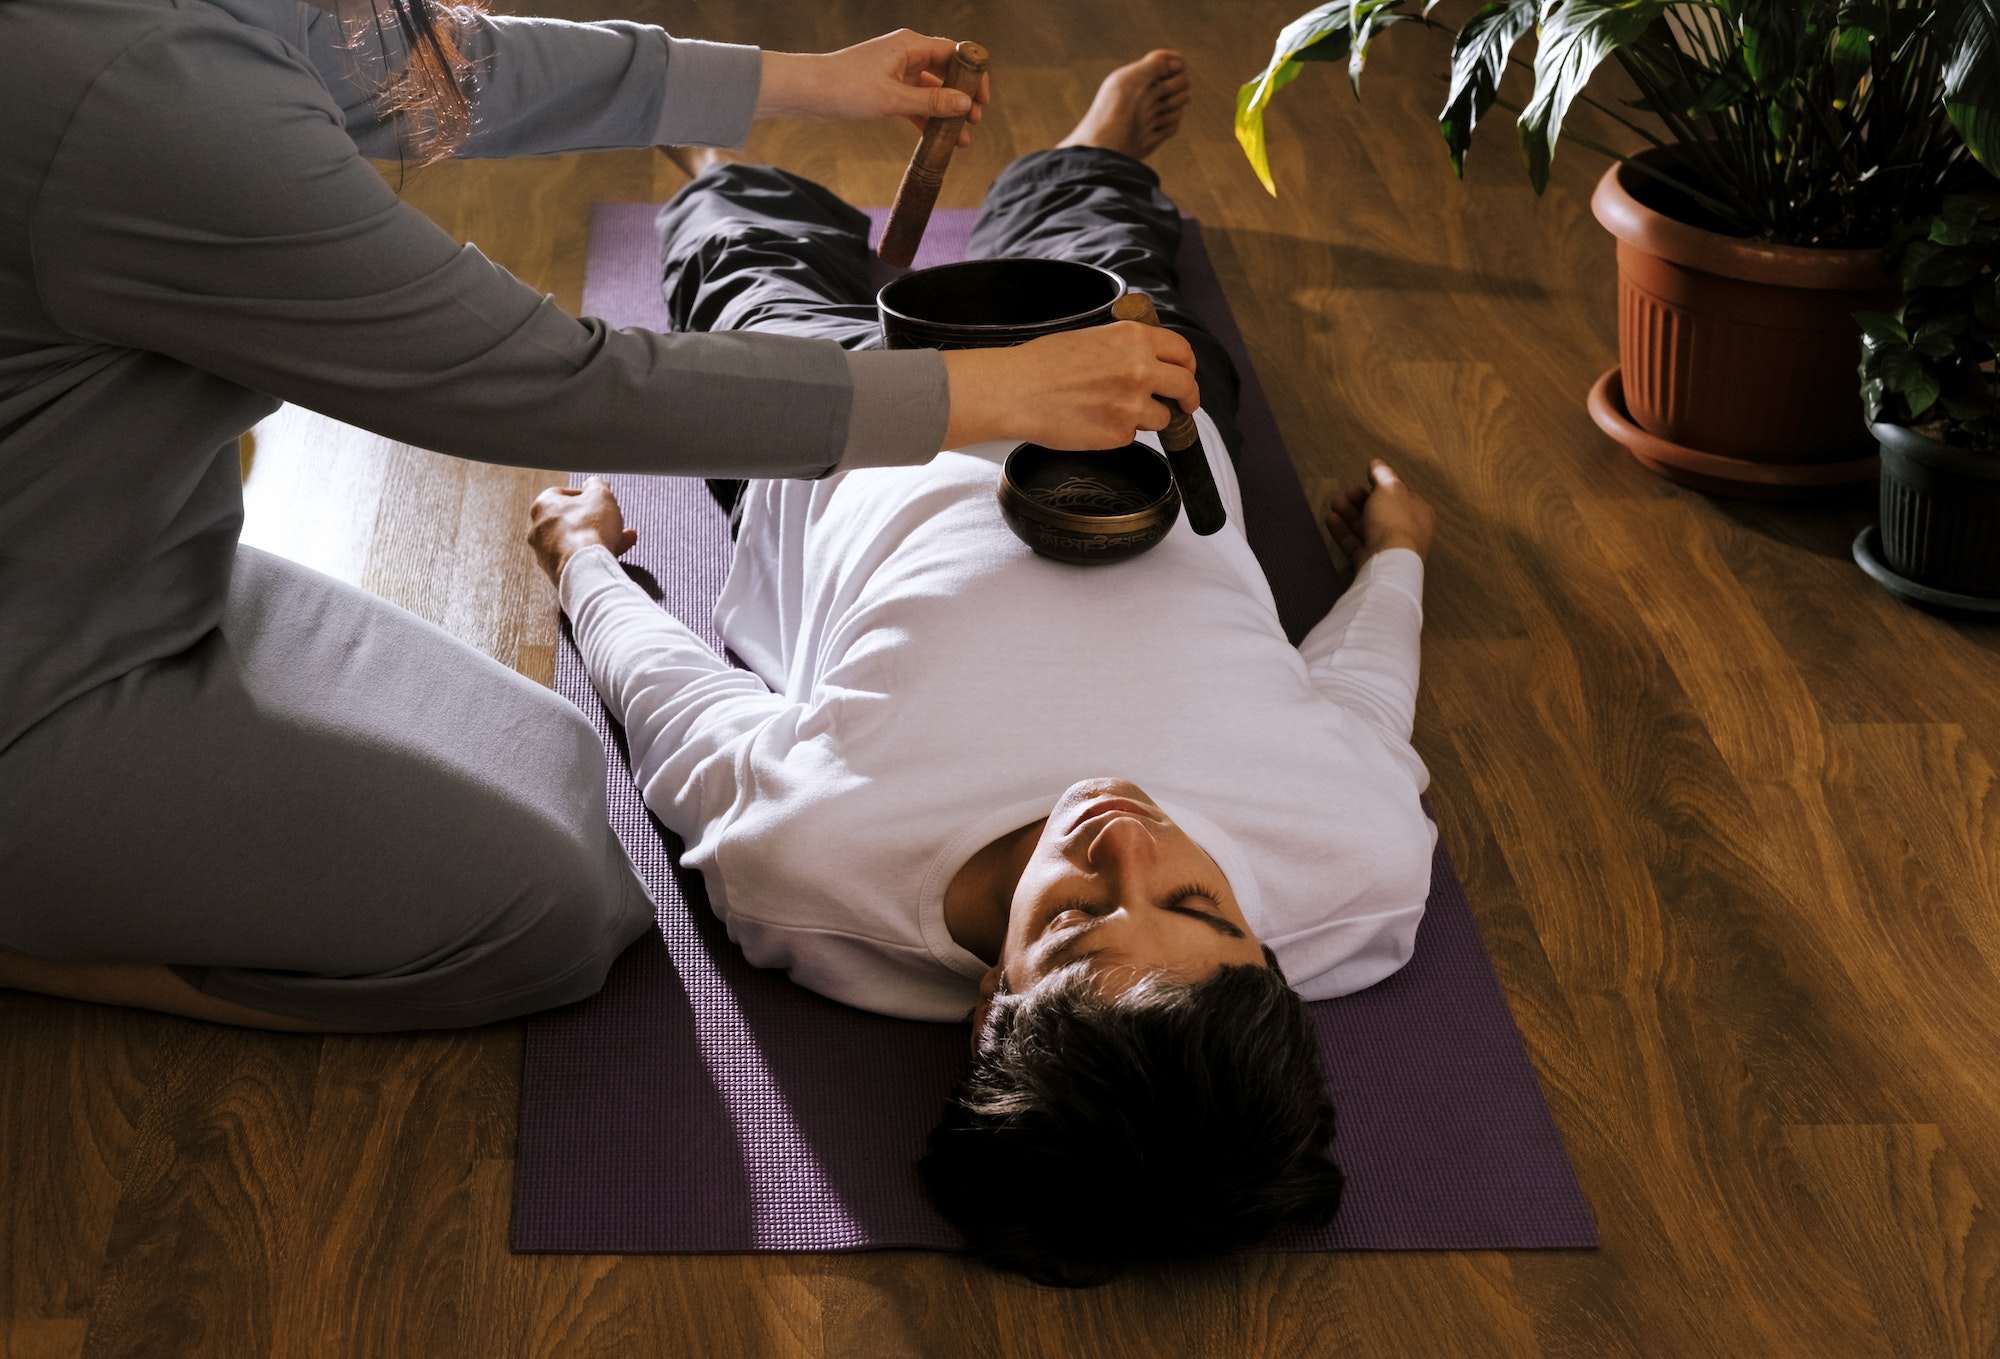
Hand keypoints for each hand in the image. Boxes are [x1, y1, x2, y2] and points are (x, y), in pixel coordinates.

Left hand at [527, 477, 636, 586]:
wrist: (585, 568)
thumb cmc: (589, 529)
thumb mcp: (601, 495)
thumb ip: (597, 484)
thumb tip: (594, 483)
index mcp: (543, 505)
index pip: (563, 494)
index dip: (586, 496)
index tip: (600, 501)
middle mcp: (538, 529)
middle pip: (571, 520)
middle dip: (596, 520)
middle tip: (613, 522)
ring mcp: (545, 553)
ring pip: (576, 541)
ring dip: (598, 538)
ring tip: (621, 539)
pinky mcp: (555, 572)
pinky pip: (576, 559)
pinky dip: (592, 555)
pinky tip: (612, 554)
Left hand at [758, 31, 990, 146]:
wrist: (808, 93)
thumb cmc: (845, 87)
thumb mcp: (893, 98)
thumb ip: (930, 102)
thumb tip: (964, 104)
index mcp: (910, 45)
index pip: (954, 53)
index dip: (973, 74)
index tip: (982, 98)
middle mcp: (906, 55)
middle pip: (947, 73)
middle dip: (962, 98)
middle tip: (974, 121)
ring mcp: (897, 73)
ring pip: (932, 92)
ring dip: (946, 113)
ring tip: (960, 139)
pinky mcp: (887, 90)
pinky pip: (916, 103)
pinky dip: (927, 119)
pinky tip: (938, 138)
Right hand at [939, 322, 1201, 450]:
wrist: (1015, 390)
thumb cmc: (1042, 363)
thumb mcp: (1092, 337)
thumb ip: (1128, 348)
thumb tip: (1151, 364)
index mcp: (1134, 338)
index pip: (1183, 352)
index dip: (1188, 367)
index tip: (1185, 377)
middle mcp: (1141, 369)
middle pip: (1185, 386)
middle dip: (1188, 399)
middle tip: (1184, 406)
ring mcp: (1133, 404)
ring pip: (1162, 418)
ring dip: (1147, 418)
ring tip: (1112, 412)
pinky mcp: (1119, 433)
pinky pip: (1132, 437)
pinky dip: (1118, 433)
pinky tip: (1092, 422)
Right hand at [1325, 460, 1433, 569]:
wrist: (1388, 561)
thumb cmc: (1394, 520)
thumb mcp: (1390, 488)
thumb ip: (1382, 474)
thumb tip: (1377, 463)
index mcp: (1419, 513)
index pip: (1401, 496)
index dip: (1384, 486)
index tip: (1367, 478)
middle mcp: (1407, 531)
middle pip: (1381, 512)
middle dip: (1362, 500)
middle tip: (1347, 491)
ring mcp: (1389, 549)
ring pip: (1367, 527)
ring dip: (1350, 513)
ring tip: (1334, 503)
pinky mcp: (1371, 562)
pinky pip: (1356, 544)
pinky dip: (1343, 531)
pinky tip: (1330, 519)